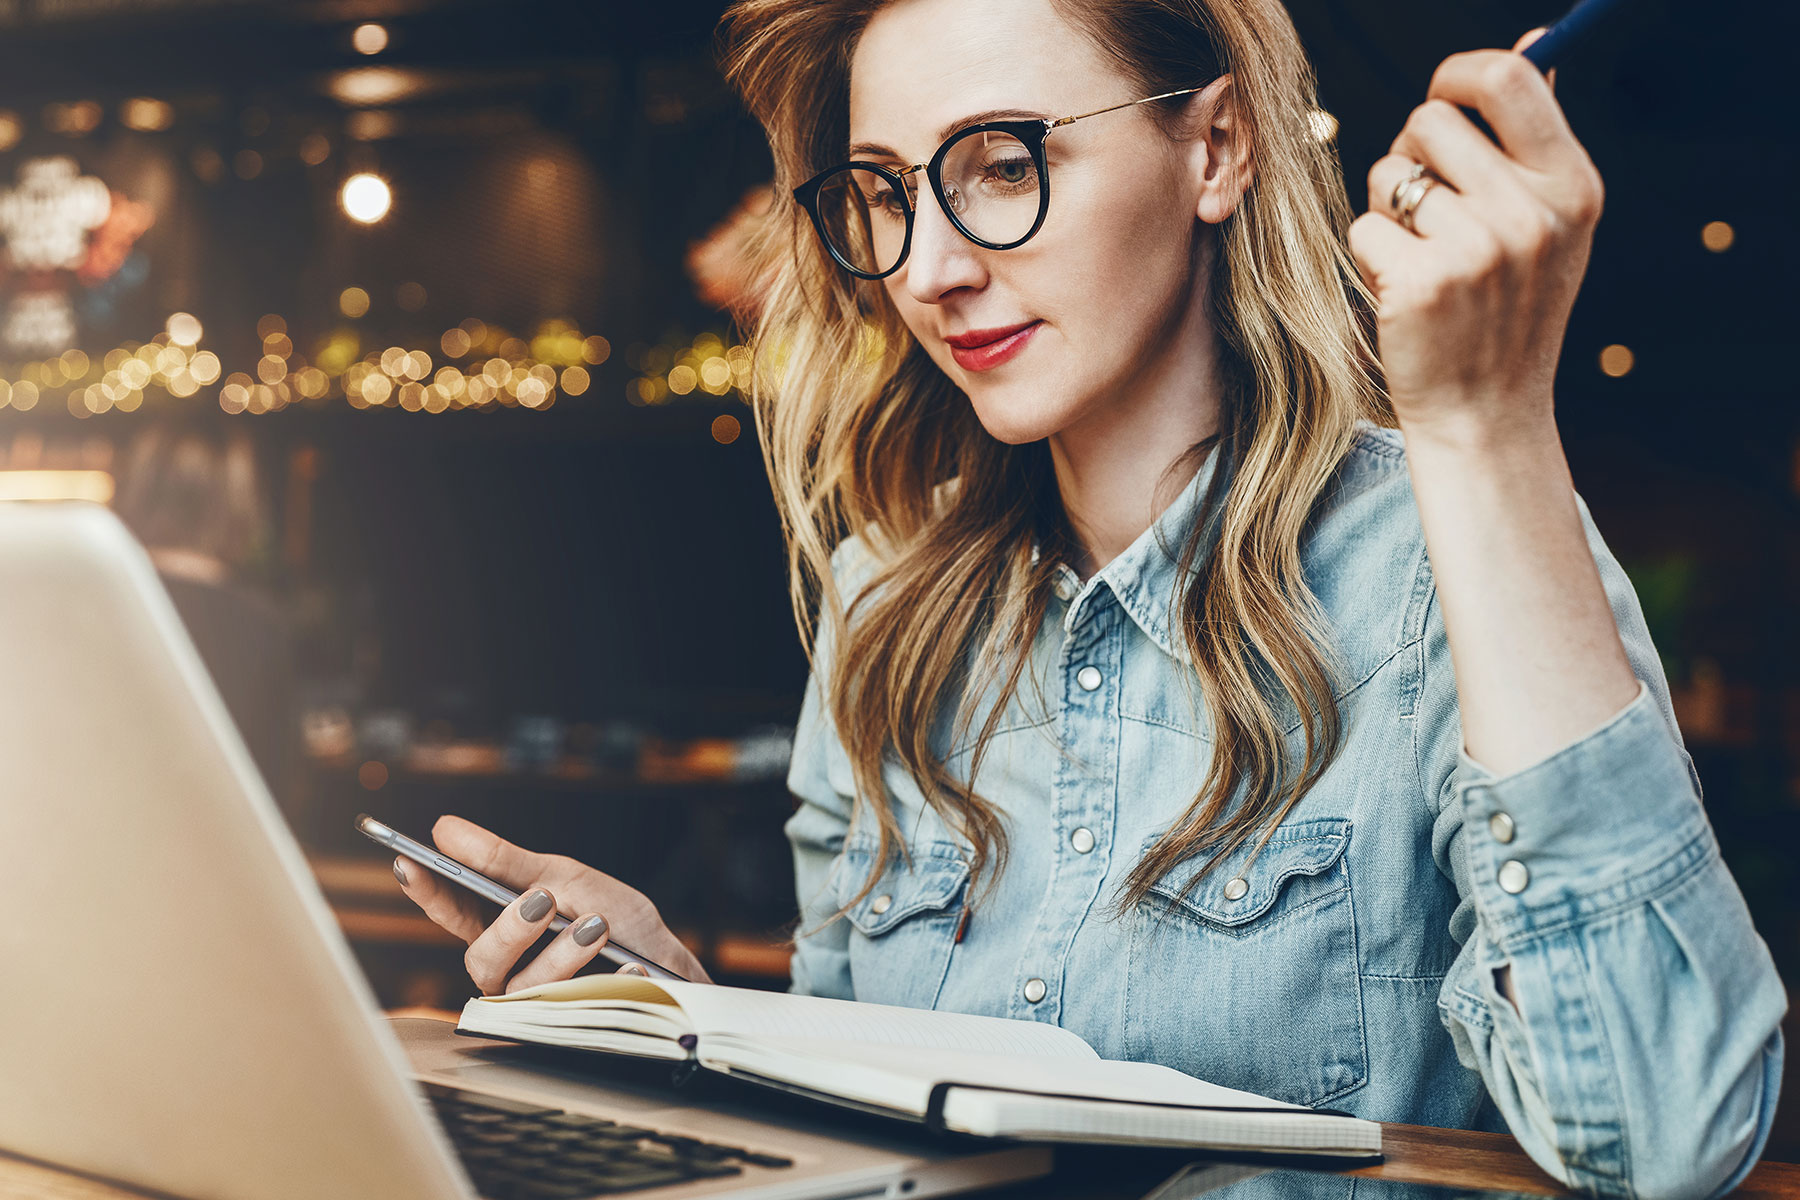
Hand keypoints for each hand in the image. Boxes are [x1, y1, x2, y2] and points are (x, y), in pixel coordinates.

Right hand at [394, 815, 711, 993]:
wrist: (667, 963)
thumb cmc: (610, 916)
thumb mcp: (564, 877)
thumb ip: (506, 861)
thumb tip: (445, 829)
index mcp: (497, 928)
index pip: (450, 911)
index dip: (425, 891)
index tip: (408, 861)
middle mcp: (507, 971)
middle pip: (482, 959)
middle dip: (510, 928)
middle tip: (542, 898)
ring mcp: (535, 1004)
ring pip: (525, 988)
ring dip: (563, 954)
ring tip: (598, 924)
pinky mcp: (571, 1027)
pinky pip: (580, 1012)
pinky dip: (610, 981)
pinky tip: (630, 966)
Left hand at [1348, 30, 1603, 451]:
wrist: (1487, 414)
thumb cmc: (1508, 312)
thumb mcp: (1549, 226)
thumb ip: (1533, 140)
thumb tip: (1526, 45)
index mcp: (1572, 185)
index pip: (1507, 79)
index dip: (1456, 74)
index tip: (1440, 97)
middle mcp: (1532, 211)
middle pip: (1430, 120)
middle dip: (1411, 153)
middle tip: (1426, 209)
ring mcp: (1476, 248)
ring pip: (1388, 173)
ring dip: (1389, 207)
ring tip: (1423, 255)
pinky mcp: (1420, 281)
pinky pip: (1364, 225)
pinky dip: (1371, 253)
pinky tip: (1403, 291)